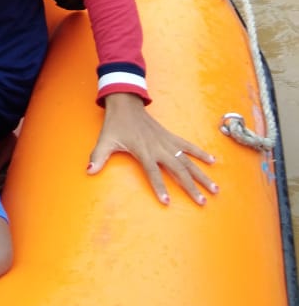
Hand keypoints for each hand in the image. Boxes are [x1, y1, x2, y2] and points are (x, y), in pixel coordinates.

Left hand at [88, 93, 217, 204]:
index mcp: (143, 150)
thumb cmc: (115, 124)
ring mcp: (166, 141)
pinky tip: (213, 161)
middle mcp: (158, 147)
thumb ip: (98, 156)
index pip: (153, 172)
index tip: (167, 202)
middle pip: (178, 169)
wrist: (126, 103)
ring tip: (215, 189)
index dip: (159, 187)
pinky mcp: (170, 136)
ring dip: (202, 174)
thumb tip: (89, 171)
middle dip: (191, 186)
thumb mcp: (105, 140)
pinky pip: (188, 145)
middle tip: (203, 202)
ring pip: (188, 159)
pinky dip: (200, 153)